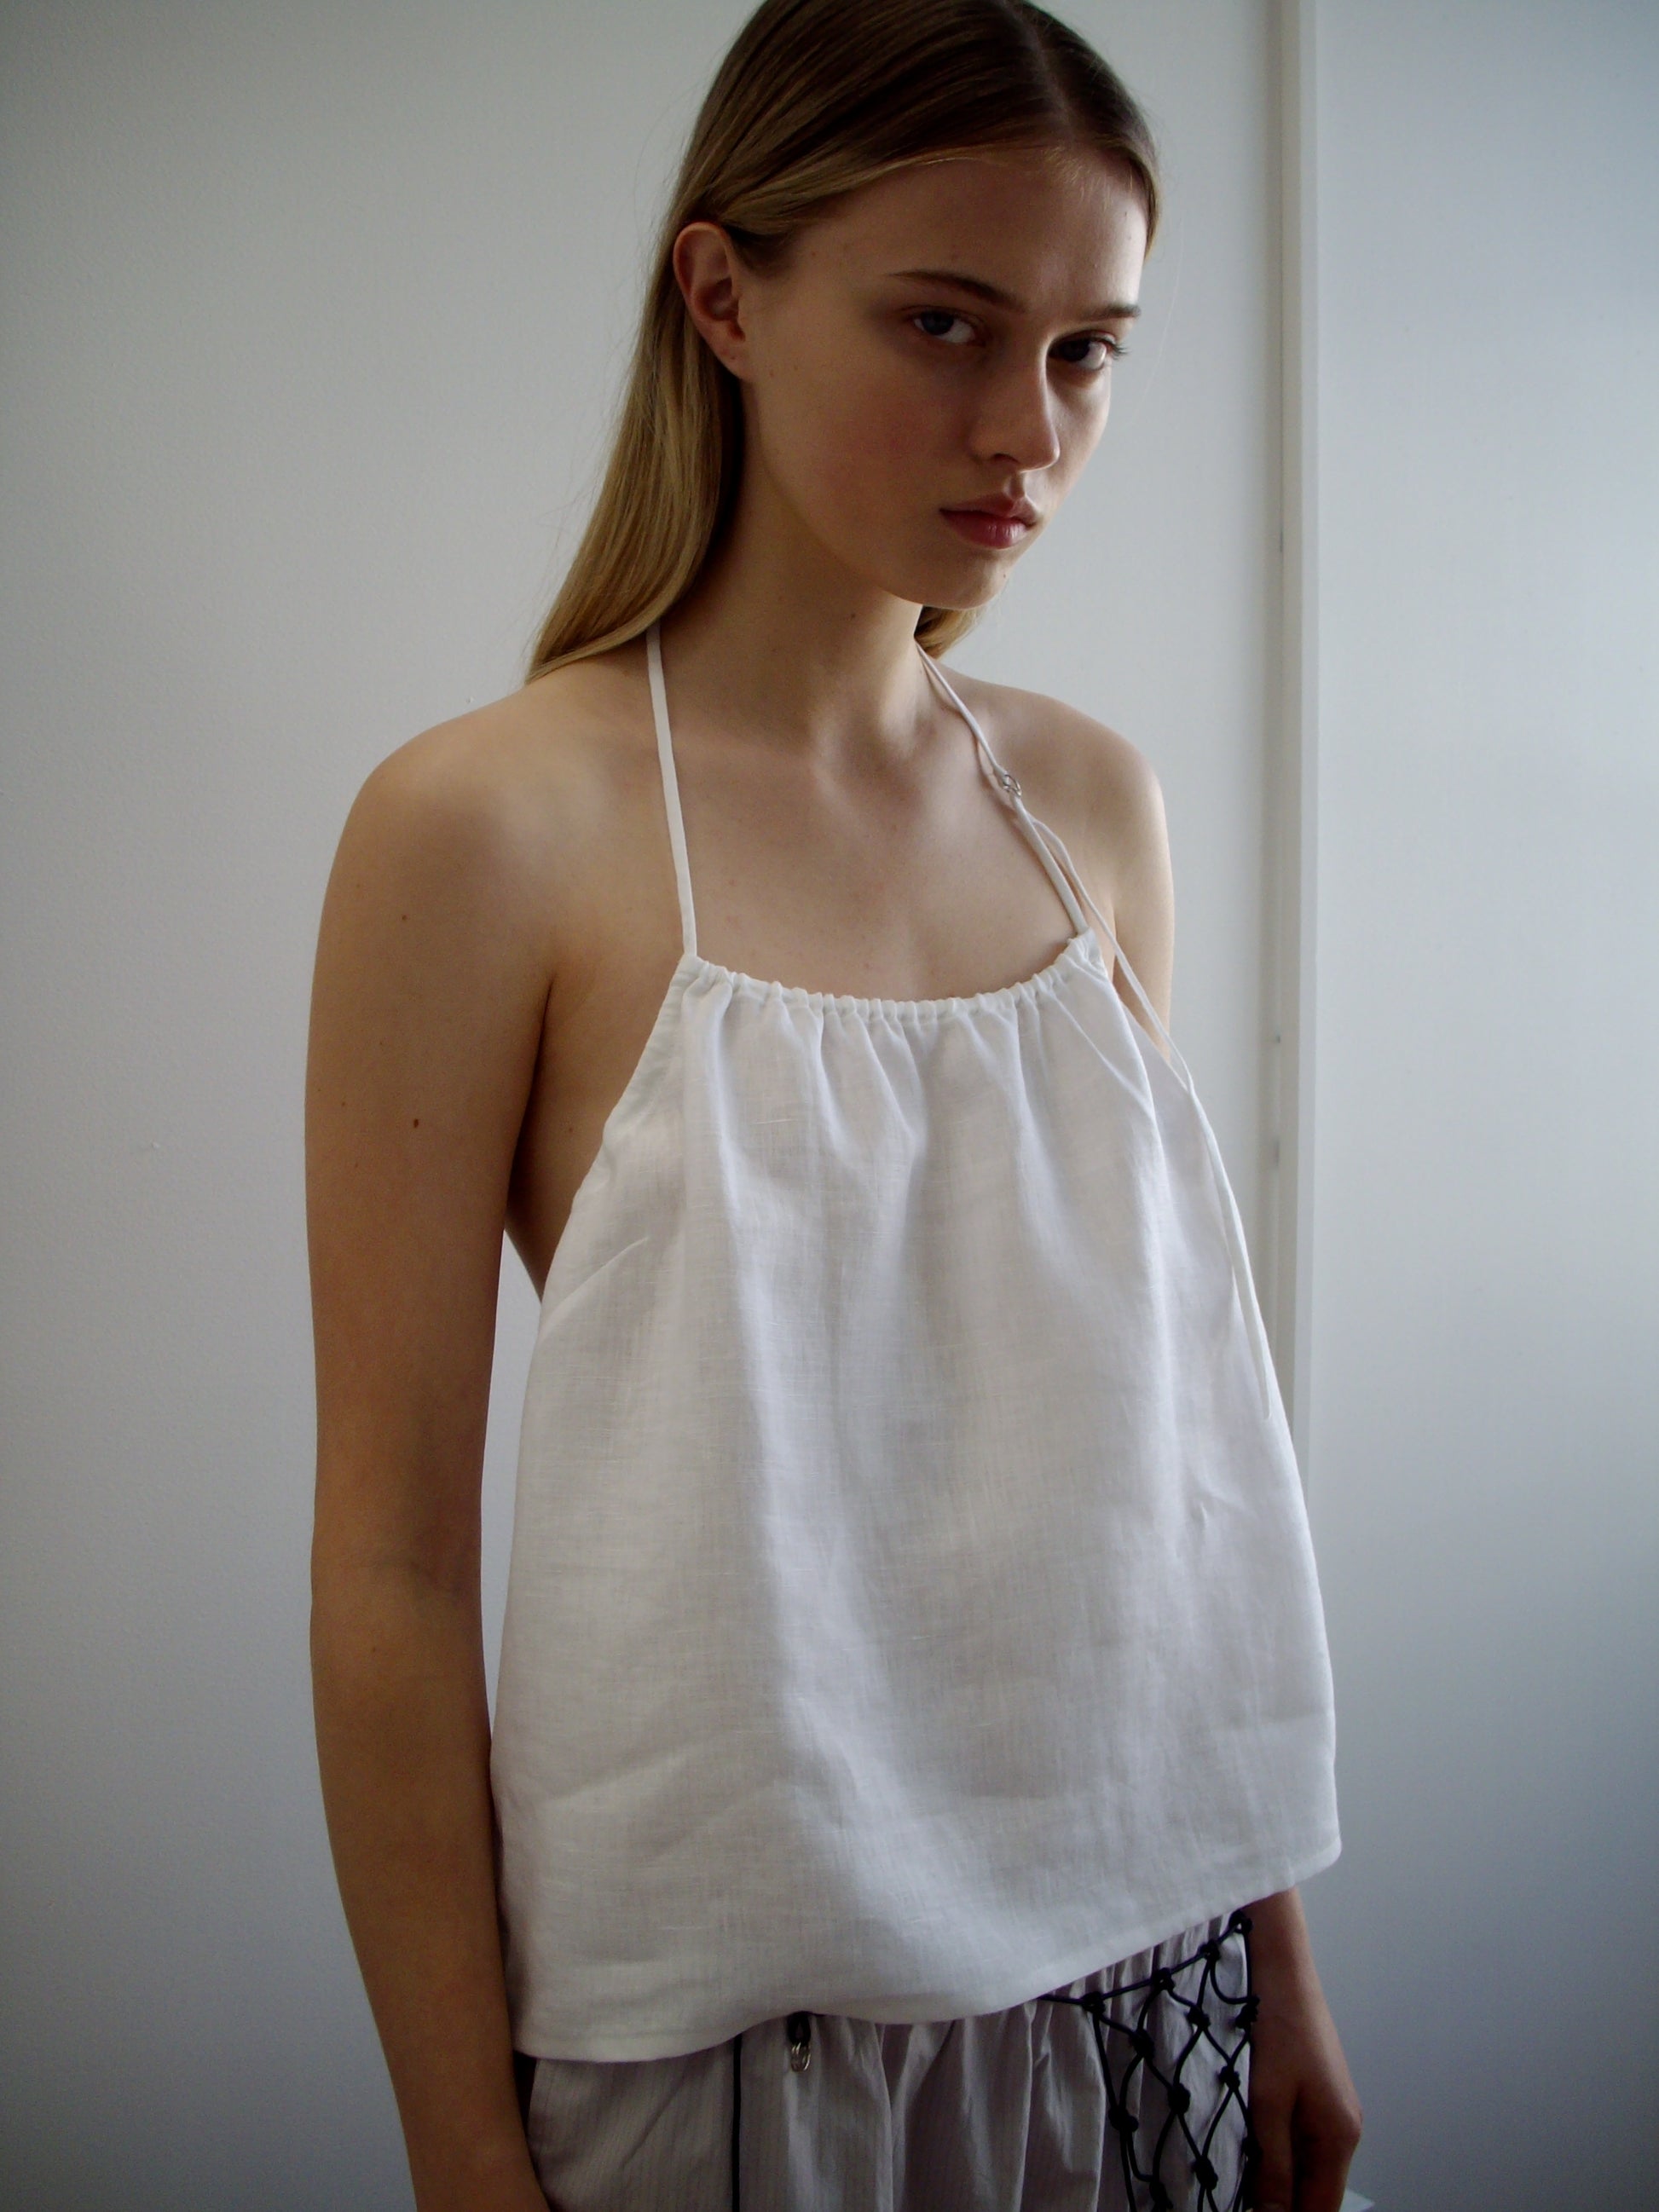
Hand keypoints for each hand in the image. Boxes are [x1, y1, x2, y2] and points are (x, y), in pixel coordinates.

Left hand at [1242, 1889, 1361, 2211]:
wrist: (1283, 1967)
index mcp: (1340, 2136)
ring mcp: (1332, 2111)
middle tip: (1241, 2198)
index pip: (1323, 2207)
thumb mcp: (1268, 2102)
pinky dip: (1278, 2153)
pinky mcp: (1316, 2094)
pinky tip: (1251, 2149)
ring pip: (1307, 2167)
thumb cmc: (1278, 2025)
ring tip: (1242, 2181)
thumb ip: (1273, 2165)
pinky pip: (1301, 2141)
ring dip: (1278, 2179)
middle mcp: (1344, 2128)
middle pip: (1316, 2191)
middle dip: (1283, 2202)